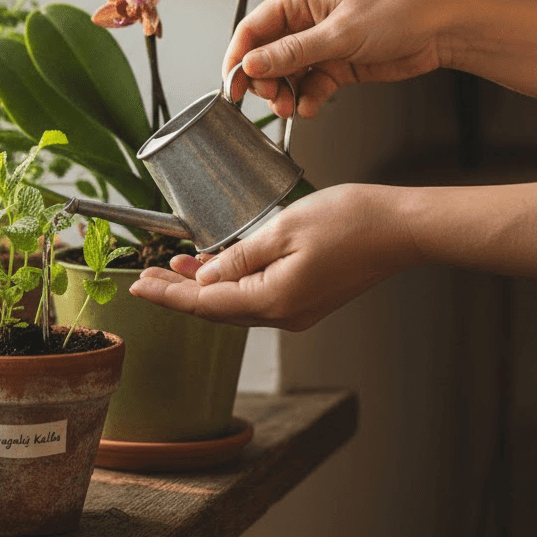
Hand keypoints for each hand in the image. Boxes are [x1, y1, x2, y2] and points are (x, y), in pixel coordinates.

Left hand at [129, 184, 420, 329]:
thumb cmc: (349, 221)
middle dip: (176, 292)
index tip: (137, 286)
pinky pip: (255, 296)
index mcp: (274, 300)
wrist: (399, 228)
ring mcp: (296, 310)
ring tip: (170, 268)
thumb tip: (204, 281)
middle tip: (144, 277)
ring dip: (201, 287)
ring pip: (234, 303)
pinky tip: (212, 268)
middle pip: (215, 309)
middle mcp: (284, 314)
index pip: (204, 304)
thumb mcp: (282, 229)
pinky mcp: (306, 298)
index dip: (167, 294)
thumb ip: (238, 257)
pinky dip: (228, 283)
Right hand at [225, 0, 454, 117]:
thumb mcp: (340, 33)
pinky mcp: (336, 65)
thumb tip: (251, 64)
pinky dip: (306, 99)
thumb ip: (293, 52)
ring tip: (290, 108)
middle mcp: (305, 20)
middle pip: (265, 55)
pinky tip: (309, 108)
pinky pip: (309, 85)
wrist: (442, 29)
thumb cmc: (398, 12)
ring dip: (284, 93)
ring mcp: (320, 44)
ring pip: (286, 74)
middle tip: (271, 99)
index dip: (238, 57)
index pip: (252, 29)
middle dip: (263, 80)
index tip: (232, 85)